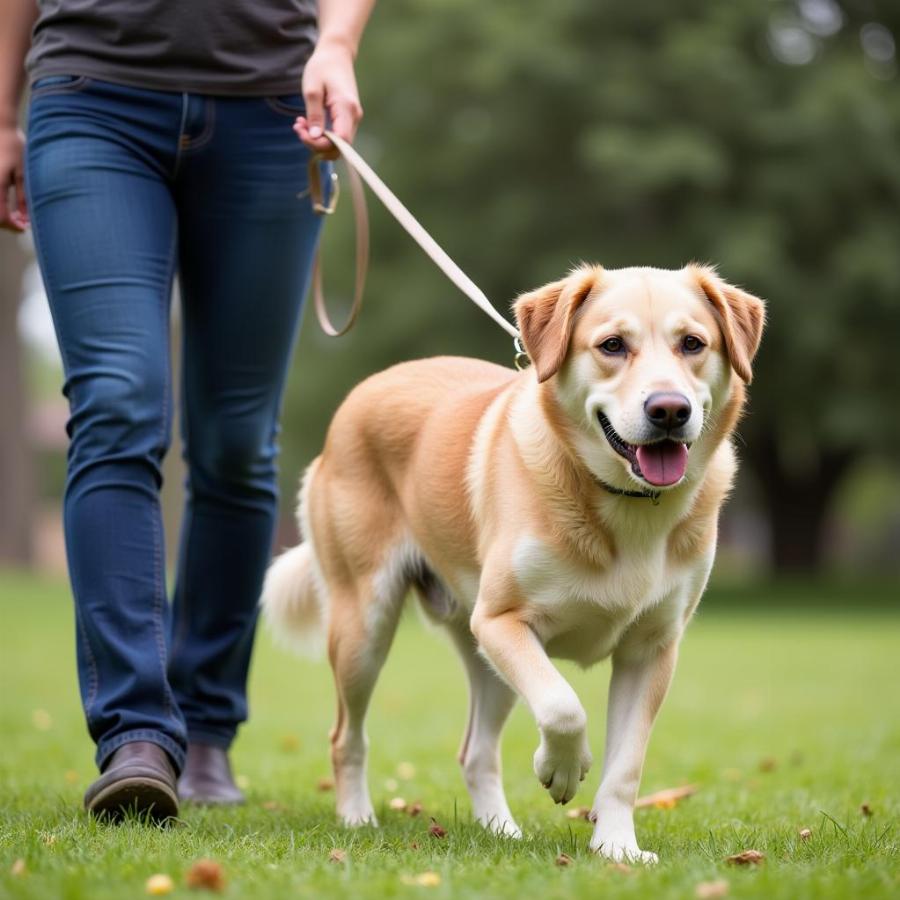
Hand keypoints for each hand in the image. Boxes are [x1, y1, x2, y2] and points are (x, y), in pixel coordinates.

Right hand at [0, 122, 27, 231]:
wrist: (1, 128)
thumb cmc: (14, 148)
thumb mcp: (24, 175)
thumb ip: (24, 198)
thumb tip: (25, 218)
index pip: (1, 217)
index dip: (13, 225)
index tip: (24, 227)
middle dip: (8, 222)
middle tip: (23, 223)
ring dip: (3, 215)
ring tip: (18, 214)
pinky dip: (0, 206)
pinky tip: (11, 205)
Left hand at [293, 39, 362, 158]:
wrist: (336, 54)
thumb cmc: (322, 67)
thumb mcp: (312, 89)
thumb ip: (314, 115)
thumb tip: (315, 137)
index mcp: (346, 108)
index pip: (340, 141)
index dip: (321, 145)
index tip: (301, 132)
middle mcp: (354, 116)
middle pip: (339, 146)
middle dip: (316, 143)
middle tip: (298, 128)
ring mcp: (353, 118)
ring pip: (337, 143)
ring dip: (317, 139)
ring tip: (300, 123)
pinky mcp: (348, 118)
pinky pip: (337, 135)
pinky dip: (321, 134)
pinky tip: (308, 123)